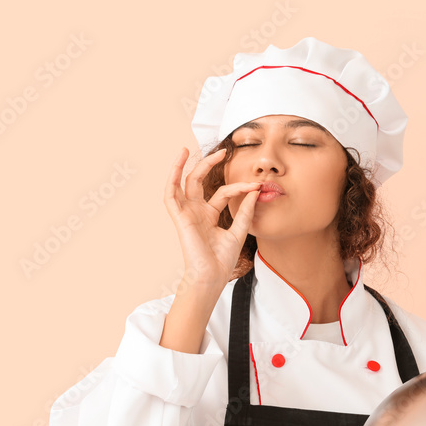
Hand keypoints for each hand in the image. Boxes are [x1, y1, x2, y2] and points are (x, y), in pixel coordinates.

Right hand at [163, 147, 261, 291]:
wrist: (212, 275)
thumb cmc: (222, 259)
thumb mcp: (239, 230)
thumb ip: (245, 210)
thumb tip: (255, 190)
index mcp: (209, 215)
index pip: (223, 193)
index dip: (239, 187)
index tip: (256, 185)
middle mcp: (196, 212)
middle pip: (198, 182)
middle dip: (208, 165)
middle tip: (223, 152)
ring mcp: (186, 213)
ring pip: (181, 184)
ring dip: (181, 166)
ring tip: (185, 149)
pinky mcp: (179, 217)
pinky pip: (170, 195)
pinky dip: (171, 179)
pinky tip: (176, 165)